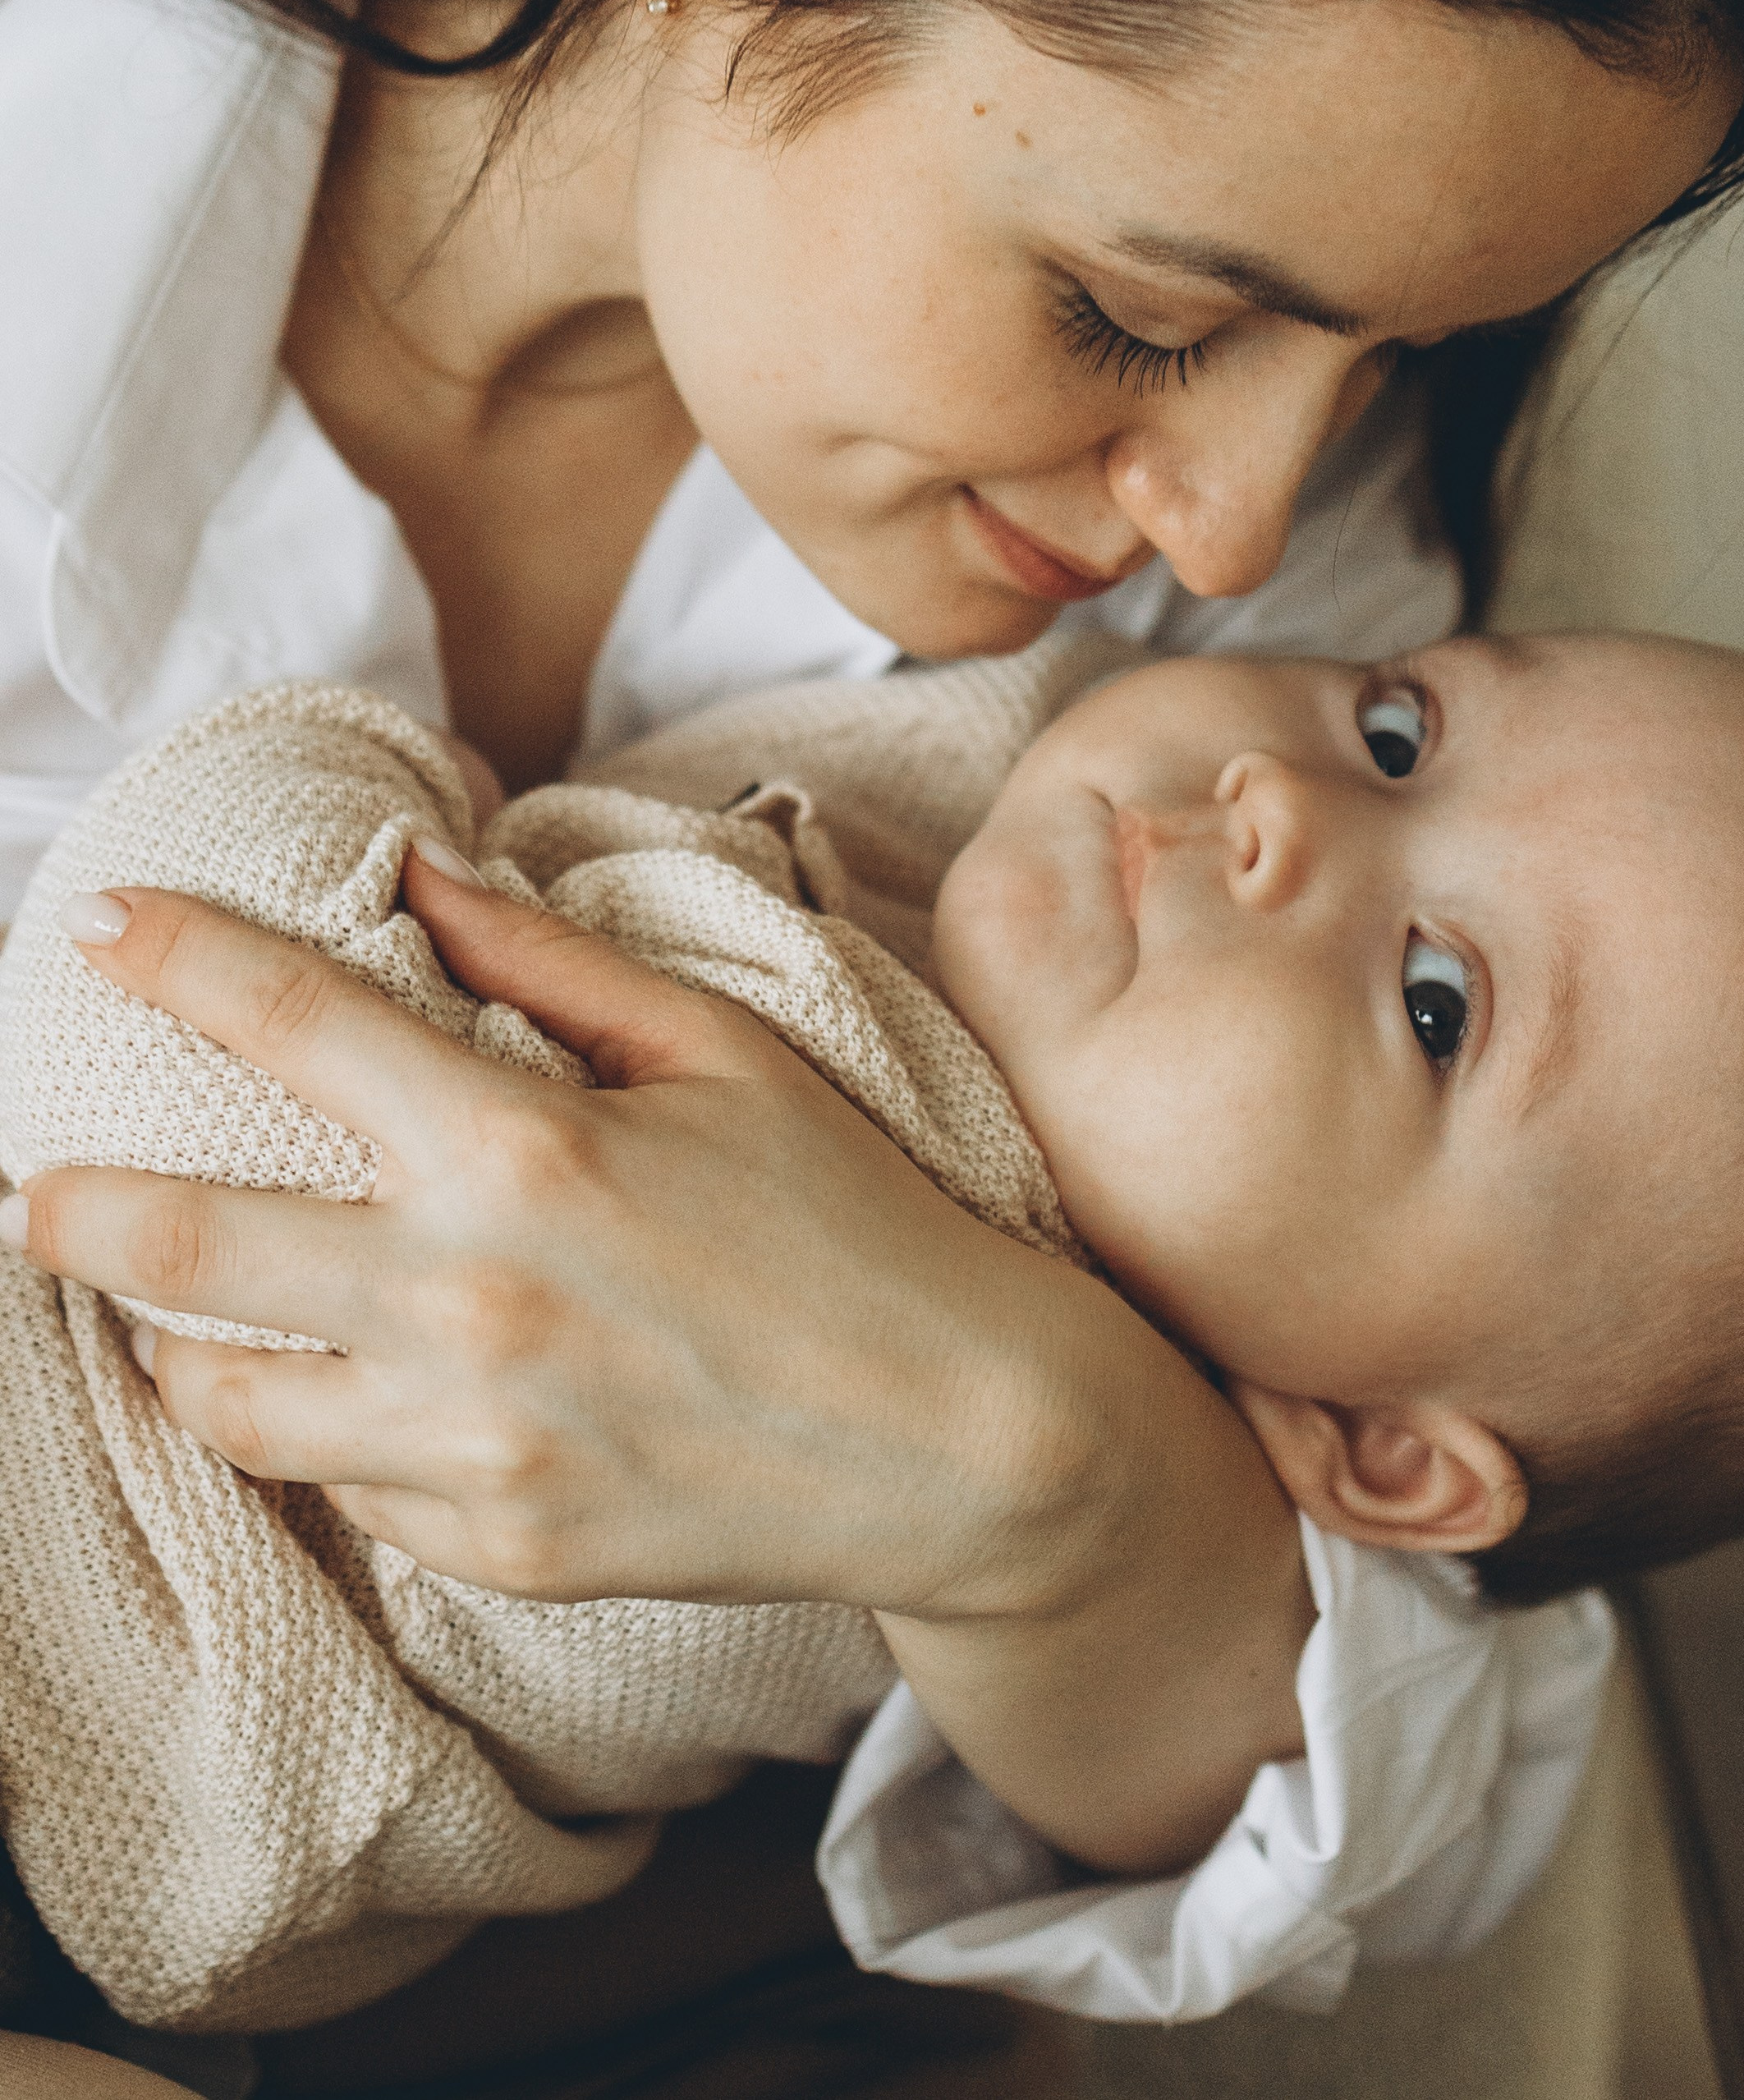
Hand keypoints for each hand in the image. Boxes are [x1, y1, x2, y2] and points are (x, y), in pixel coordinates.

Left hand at [6, 862, 1144, 1614]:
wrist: (966, 1441)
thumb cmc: (854, 1221)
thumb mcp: (723, 1055)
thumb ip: (552, 967)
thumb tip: (422, 880)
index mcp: (522, 1151)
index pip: (289, 1023)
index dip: (174, 958)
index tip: (98, 926)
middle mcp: (466, 1302)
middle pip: (179, 1246)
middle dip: (70, 1206)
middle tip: (30, 1187)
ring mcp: (470, 1446)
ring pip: (225, 1402)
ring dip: (175, 1343)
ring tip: (173, 1309)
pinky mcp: (494, 1549)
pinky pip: (344, 1489)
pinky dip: (328, 1434)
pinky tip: (367, 1391)